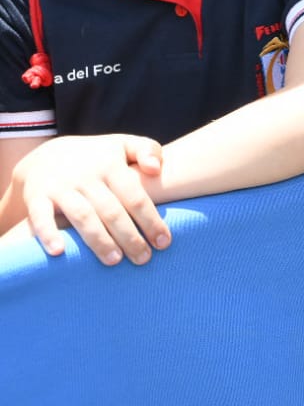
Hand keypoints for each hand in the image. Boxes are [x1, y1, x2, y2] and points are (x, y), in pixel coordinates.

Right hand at [14, 135, 167, 265]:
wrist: (45, 156)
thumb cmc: (97, 157)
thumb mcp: (123, 145)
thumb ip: (148, 150)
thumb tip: (157, 169)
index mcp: (111, 165)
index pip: (135, 195)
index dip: (150, 220)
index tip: (164, 242)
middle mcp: (86, 177)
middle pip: (111, 210)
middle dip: (129, 237)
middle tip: (143, 259)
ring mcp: (61, 187)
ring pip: (82, 216)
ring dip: (99, 240)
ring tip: (114, 261)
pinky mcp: (36, 197)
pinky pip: (41, 217)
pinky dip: (47, 233)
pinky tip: (59, 252)